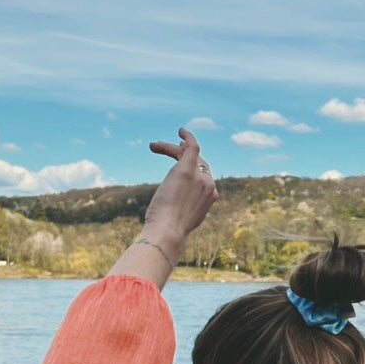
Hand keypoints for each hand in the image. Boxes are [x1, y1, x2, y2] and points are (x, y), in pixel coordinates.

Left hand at [142, 127, 218, 245]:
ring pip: (190, 155)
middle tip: (165, 151)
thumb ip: (181, 212)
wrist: (168, 233)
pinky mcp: (187, 170)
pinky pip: (192, 146)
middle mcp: (209, 186)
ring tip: (154, 146)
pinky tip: (181, 130)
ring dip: (172, 149)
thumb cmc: (168, 232)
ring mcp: (200, 177)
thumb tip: (172, 212)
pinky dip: (188, 136)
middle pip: (198, 163)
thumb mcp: (179, 220)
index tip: (179, 169)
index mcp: (209, 199)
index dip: (193, 171)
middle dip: (182, 157)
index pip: (204, 178)